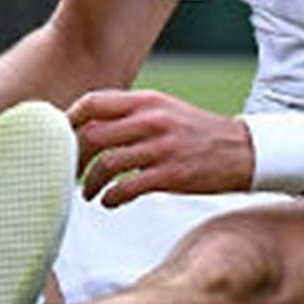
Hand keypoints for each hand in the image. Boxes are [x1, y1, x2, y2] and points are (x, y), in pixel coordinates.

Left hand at [68, 89, 252, 206]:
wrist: (244, 150)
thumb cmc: (197, 133)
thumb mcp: (165, 110)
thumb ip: (130, 114)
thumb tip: (89, 126)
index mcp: (146, 100)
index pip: (92, 103)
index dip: (69, 121)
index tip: (59, 140)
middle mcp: (151, 120)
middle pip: (92, 134)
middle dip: (73, 157)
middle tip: (69, 173)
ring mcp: (162, 147)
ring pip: (106, 164)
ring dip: (89, 183)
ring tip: (88, 193)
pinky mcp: (172, 175)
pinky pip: (127, 188)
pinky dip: (111, 198)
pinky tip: (109, 203)